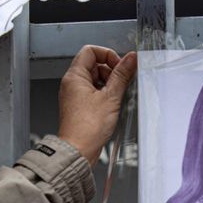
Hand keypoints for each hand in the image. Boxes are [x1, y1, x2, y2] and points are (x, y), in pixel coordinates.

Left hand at [57, 45, 137, 164]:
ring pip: (94, 78)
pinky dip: (104, 94)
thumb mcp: (111, 97)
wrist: (78, 151)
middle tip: (121, 82)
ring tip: (116, 96)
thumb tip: (131, 59)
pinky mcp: (79, 106)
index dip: (107, 55)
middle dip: (110, 71)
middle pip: (93, 64)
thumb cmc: (87, 128)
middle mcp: (71, 83)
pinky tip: (111, 105)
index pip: (90, 51)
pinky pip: (93, 92)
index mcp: (74, 76)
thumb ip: (122, 75)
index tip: (120, 66)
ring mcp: (74, 95)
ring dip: (108, 83)